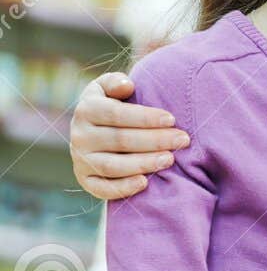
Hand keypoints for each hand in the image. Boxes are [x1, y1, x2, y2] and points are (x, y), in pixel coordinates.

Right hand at [70, 72, 190, 199]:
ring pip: (112, 165)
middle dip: (154, 140)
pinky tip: (145, 183)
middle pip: (119, 140)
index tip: (172, 119)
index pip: (116, 114)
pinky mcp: (85, 180)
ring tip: (169, 159)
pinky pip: (102, 188)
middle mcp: (80, 135)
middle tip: (182, 140)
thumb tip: (126, 85)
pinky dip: (122, 188)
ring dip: (143, 163)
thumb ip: (115, 82)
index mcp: (86, 109)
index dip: (145, 117)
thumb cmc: (114, 106)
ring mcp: (81, 159)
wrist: (98, 131)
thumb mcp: (109, 88)